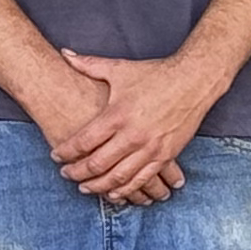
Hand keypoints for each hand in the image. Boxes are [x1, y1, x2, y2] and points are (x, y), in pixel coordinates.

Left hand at [50, 50, 212, 204]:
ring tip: (85, 188)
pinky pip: (143, 180)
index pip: (83, 142)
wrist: (194, 80)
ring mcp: (150, 148)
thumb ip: (89, 65)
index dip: (65, 152)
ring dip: (99, 187)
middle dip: (77, 173)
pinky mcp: (166, 155)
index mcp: (117, 115)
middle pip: (97, 164)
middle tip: (66, 174)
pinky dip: (127, 190)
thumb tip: (64, 54)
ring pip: (118, 178)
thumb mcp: (120, 69)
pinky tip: (115, 194)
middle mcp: (132, 135)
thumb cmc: (155, 74)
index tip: (56, 156)